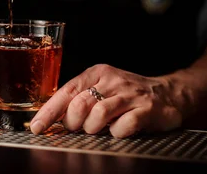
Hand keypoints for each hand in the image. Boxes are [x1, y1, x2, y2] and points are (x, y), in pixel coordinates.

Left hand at [29, 64, 184, 137]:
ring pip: (99, 113)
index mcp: (97, 73)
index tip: (37, 126)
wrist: (169, 93)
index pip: (67, 90)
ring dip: (93, 128)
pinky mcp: (146, 109)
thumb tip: (51, 117)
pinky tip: (119, 130)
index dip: (49, 111)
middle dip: (73, 122)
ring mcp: (130, 94)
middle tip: (78, 128)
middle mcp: (112, 80)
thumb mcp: (102, 88)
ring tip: (99, 129)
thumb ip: (79, 98)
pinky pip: (124, 126)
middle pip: (80, 103)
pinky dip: (117, 133)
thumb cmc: (128, 93)